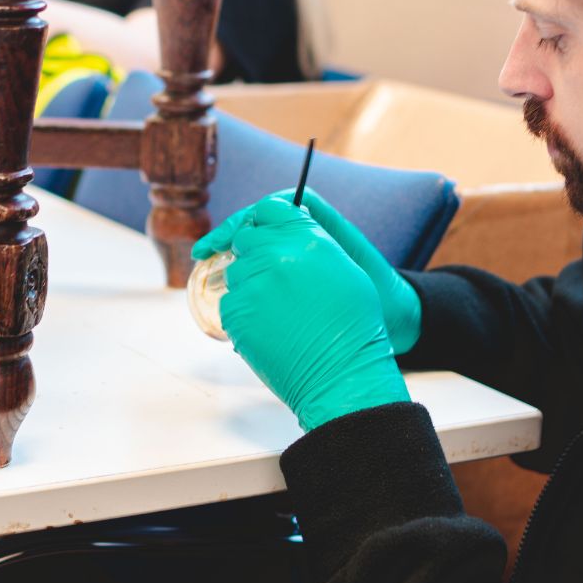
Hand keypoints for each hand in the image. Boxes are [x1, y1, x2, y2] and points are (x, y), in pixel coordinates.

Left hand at [215, 198, 410, 430]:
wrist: (342, 374)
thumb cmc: (352, 325)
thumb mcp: (343, 269)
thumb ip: (309, 242)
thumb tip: (281, 234)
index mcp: (307, 238)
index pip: (269, 208)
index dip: (264, 221)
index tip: (262, 234)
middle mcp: (277, 254)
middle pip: (246, 238)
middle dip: (253, 253)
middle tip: (272, 280)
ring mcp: (253, 283)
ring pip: (236, 272)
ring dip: (249, 286)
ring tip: (279, 313)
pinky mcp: (236, 312)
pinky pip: (229, 302)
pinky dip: (244, 314)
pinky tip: (270, 329)